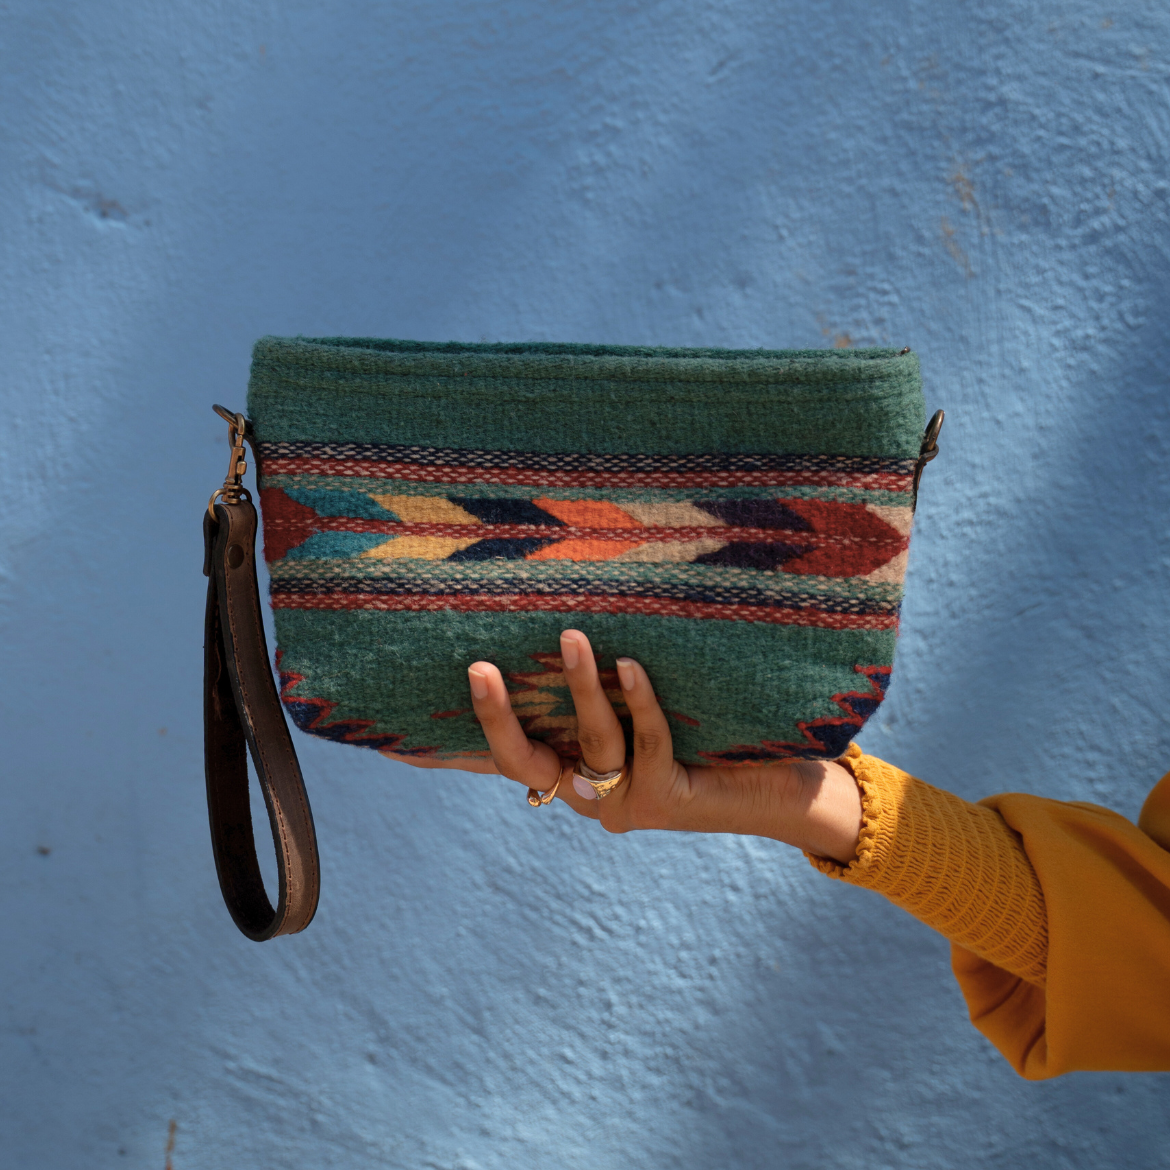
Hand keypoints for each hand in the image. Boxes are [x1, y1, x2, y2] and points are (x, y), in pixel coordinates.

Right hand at [463, 629, 862, 863]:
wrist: (782, 790)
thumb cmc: (711, 736)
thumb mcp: (646, 706)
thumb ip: (609, 684)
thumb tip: (575, 613)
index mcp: (573, 771)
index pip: (505, 756)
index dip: (460, 743)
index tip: (415, 729)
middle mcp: (590, 794)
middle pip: (522, 762)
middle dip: (494, 716)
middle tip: (478, 666)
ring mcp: (626, 804)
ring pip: (590, 744)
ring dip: (581, 688)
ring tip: (573, 637)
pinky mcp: (667, 801)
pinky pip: (646, 744)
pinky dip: (639, 701)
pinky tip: (633, 665)